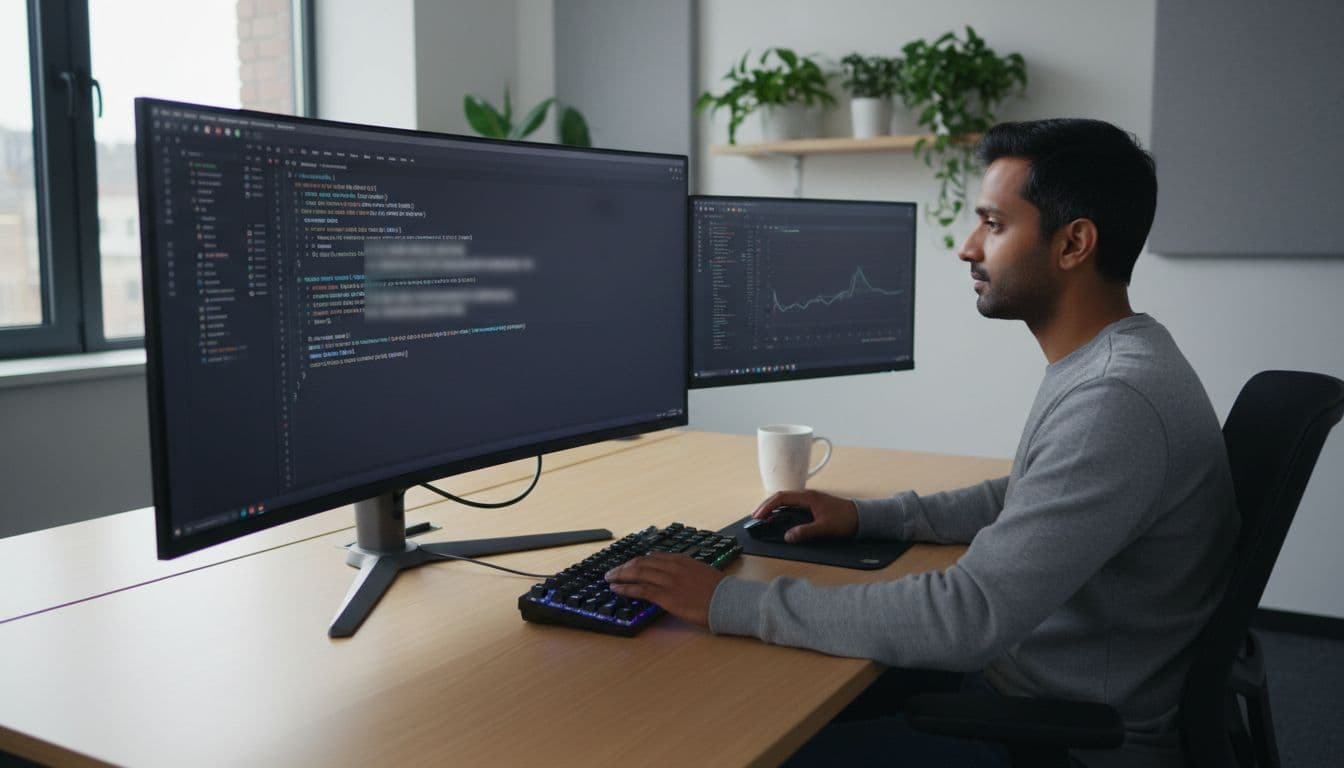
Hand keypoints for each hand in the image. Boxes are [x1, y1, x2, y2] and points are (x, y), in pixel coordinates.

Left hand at [604, 553, 725, 627]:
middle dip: (624, 567)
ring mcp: (668, 581)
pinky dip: (626, 587)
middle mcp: (672, 567)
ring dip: (620, 575)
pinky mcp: (667, 596)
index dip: (637, 562)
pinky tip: (616, 588)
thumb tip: (675, 576)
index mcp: (681, 560)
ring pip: (637, 573)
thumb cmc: (719, 590)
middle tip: (612, 571)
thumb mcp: (702, 572)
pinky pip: (641, 589)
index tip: (628, 565)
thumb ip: (686, 571)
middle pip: (641, 563)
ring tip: (610, 579)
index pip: (652, 557)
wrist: (729, 601)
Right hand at [752, 489, 858, 542]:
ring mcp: (810, 500)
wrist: (863, 517)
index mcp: (808, 498)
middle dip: (767, 506)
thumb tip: (787, 536)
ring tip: (764, 518)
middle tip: (756, 518)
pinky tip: (780, 518)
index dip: (767, 506)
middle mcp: (807, 496)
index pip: (782, 498)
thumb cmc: (845, 520)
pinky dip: (783, 510)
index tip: (758, 516)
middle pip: (781, 497)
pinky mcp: (813, 505)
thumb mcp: (825, 528)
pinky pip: (793, 505)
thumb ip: (805, 531)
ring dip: (774, 508)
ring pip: (787, 500)